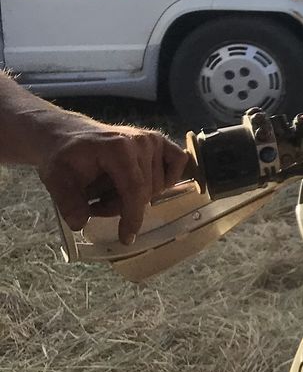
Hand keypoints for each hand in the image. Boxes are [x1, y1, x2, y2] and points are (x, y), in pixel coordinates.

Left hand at [40, 122, 190, 243]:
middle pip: (146, 191)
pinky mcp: (159, 140)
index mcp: (118, 148)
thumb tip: (80, 223)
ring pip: (158, 185)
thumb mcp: (55, 179)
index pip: (135, 189)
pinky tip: (144, 181)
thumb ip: (68, 202)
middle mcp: (141, 141)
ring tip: (109, 193)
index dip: (133, 216)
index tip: (127, 238)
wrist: (68, 134)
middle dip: (122, 207)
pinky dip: (167, 177)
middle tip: (96, 207)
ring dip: (136, 196)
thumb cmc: (64, 155)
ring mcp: (152, 139)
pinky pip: (177, 162)